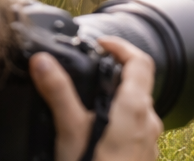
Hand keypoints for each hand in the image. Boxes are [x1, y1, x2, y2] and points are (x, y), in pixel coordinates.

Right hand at [29, 37, 161, 160]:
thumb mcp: (70, 132)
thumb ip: (58, 93)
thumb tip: (44, 60)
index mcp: (135, 108)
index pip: (140, 61)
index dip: (121, 46)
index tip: (99, 43)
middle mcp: (149, 122)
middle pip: (139, 84)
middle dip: (114, 74)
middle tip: (88, 70)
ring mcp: (150, 143)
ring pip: (137, 109)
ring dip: (116, 99)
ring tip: (86, 102)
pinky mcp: (144, 159)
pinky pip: (135, 131)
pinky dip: (118, 122)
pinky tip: (95, 134)